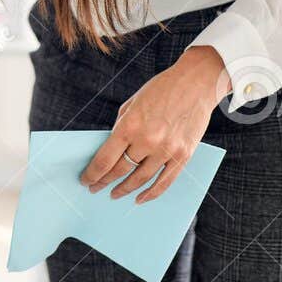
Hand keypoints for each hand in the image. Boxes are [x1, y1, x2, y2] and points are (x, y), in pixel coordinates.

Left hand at [80, 46, 223, 203]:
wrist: (196, 83)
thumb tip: (111, 150)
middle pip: (121, 171)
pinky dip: (151, 193)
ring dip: (125, 189)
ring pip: (141, 179)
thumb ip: (121, 128)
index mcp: (130, 125)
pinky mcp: (183, 155)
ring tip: (115, 194)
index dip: (93, 174)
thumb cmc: (161, 90)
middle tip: (95, 189)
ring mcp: (167, 150)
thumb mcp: (132, 104)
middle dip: (105, 182)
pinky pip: (164, 182)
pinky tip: (140, 198)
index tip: (86, 180)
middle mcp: (148, 140)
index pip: (105, 159)